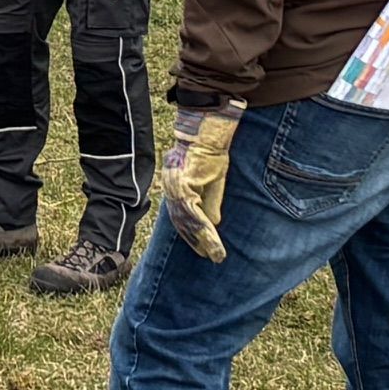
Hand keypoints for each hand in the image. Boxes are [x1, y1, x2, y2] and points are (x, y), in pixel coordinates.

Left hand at [155, 100, 244, 261]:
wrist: (206, 133)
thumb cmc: (209, 154)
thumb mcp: (213, 182)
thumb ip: (210, 203)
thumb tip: (212, 224)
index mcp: (177, 187)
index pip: (182, 216)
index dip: (192, 234)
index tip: (201, 248)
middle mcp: (172, 188)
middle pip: (183, 222)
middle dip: (196, 241)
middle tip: (209, 257)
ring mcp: (175, 187)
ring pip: (189, 221)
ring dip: (203, 240)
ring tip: (216, 254)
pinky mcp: (183, 186)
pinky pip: (194, 213)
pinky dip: (204, 229)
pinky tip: (213, 240)